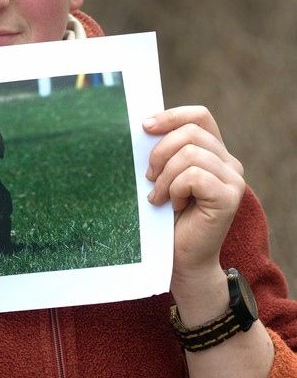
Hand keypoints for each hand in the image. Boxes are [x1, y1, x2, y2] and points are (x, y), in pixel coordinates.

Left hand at [143, 107, 244, 285]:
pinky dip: (174, 190)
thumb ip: (164, 152)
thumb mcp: (163, 177)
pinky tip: (173, 207)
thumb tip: (144, 125)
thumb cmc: (167, 220)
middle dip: (160, 152)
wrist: (181, 261)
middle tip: (149, 178)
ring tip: (159, 198)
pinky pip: (193, 176)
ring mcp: (233, 180)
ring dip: (164, 177)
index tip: (145, 127)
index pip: (199, 116)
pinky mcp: (229, 197)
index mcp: (214, 153)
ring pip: (190, 153)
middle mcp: (229, 163)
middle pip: (190, 132)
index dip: (171, 116)